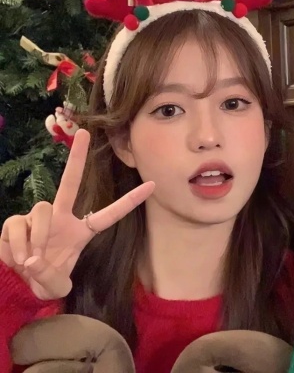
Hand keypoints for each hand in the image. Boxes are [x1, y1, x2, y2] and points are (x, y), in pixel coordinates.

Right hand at [0, 129, 154, 299]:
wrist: (18, 282)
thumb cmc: (45, 280)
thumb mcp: (56, 287)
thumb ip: (50, 278)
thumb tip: (32, 260)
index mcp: (81, 232)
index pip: (109, 214)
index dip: (130, 201)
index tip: (152, 185)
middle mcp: (62, 218)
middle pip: (71, 183)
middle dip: (77, 158)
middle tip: (85, 133)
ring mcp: (40, 217)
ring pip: (42, 210)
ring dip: (37, 239)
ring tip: (30, 261)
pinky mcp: (17, 220)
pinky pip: (18, 225)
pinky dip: (16, 245)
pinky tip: (16, 258)